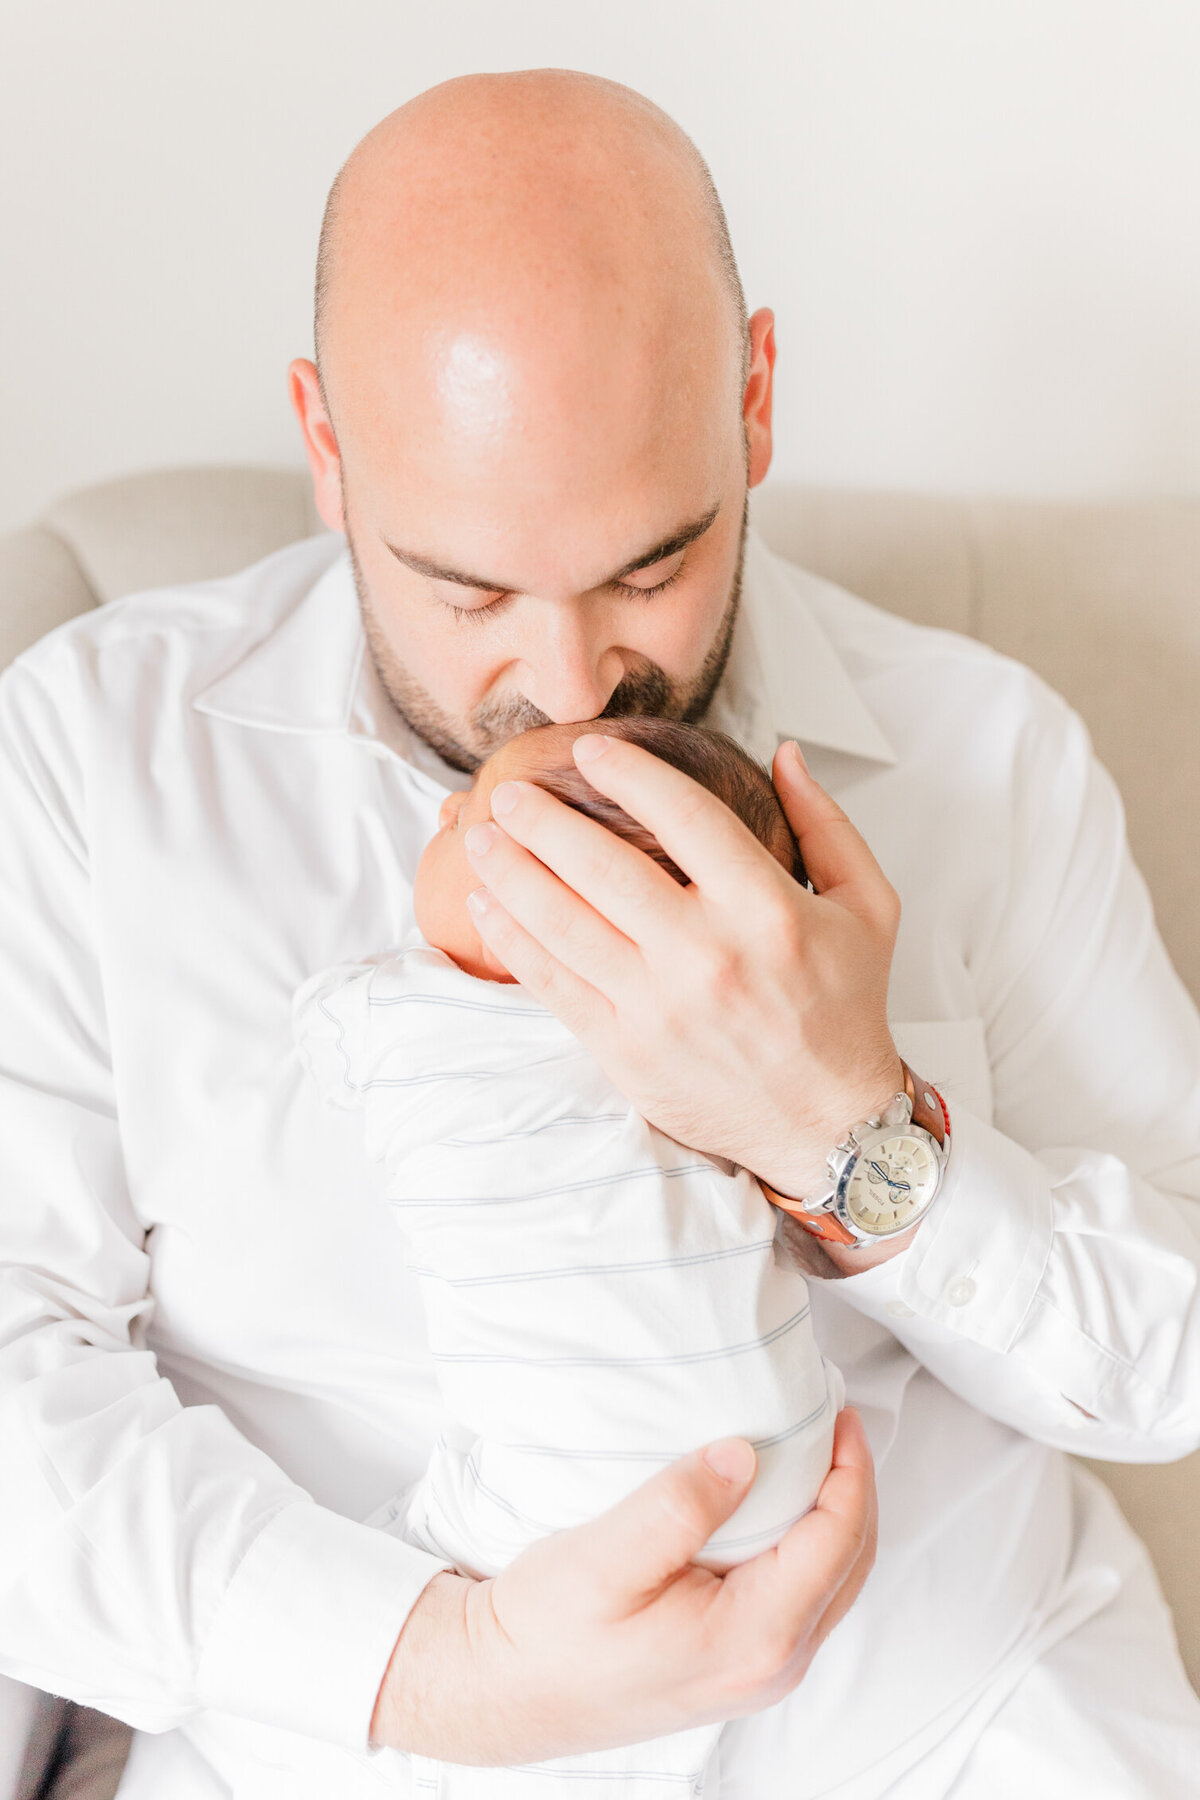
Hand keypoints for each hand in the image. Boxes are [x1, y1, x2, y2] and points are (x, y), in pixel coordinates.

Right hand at [371, 1408, 875, 1762]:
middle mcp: (769, 1666)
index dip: (850, 1468)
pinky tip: (777, 1506)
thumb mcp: (604, 1556)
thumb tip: (746, 1454)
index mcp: (752, 1638)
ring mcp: (757, 1674)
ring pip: (831, 1584)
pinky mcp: (735, 1667)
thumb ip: (679, 1505)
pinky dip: (808, 1545)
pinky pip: (802, 1599)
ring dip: (835, 1515)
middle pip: (850, 1564)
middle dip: (854, 1486)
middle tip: (835, 1419)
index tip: (836, 1409)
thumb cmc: (546, 1630)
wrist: (501, 1691)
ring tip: (815, 1452)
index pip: (837, 1540)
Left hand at [464, 733, 902, 1197]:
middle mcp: (707, 955)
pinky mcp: (626, 1050)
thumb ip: (826, 823)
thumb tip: (784, 754)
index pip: (684, 816)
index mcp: (767, 908)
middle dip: (543, 820)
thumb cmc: (845, 1010)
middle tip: (510, 792)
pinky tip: (488, 908)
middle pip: (602, 866)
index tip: (589, 750)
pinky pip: (553, 984)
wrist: (829, 1127)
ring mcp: (659, 1007)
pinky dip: (513, 940)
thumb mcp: (867, 907)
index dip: (629, 773)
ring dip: (511, 873)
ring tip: (481, 839)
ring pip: (564, 922)